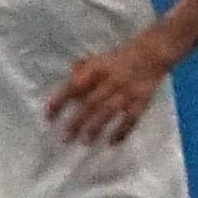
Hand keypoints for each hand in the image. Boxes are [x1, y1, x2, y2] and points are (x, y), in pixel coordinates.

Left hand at [47, 38, 176, 146]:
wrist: (149, 55)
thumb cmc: (115, 61)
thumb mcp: (95, 60)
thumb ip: (79, 72)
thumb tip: (66, 89)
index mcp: (96, 69)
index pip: (74, 86)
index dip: (60, 100)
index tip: (48, 116)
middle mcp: (110, 81)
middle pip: (90, 103)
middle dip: (77, 121)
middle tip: (65, 137)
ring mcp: (126, 92)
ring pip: (109, 112)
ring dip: (96, 128)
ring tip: (84, 142)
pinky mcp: (141, 101)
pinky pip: (131, 118)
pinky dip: (122, 131)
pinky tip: (112, 142)